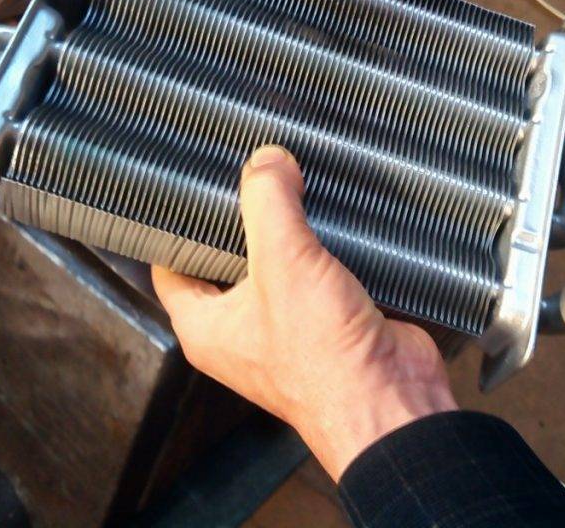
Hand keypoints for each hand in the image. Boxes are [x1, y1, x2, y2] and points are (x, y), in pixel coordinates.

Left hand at [152, 145, 456, 480]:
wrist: (392, 402)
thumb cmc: (324, 361)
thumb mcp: (283, 263)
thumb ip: (268, 202)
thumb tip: (266, 160)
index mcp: (207, 326)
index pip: (172, 263)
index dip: (179, 222)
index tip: (192, 183)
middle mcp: (242, 327)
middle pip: (228, 254)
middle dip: (242, 215)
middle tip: (252, 170)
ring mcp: (288, 322)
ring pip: (279, 259)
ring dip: (290, 226)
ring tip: (295, 179)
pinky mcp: (330, 316)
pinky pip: (320, 268)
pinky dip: (328, 243)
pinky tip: (336, 212)